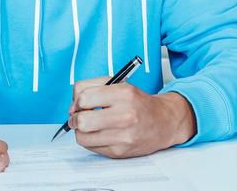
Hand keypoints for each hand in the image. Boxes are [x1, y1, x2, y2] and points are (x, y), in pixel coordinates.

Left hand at [69, 77, 195, 157]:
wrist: (163, 122)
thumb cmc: (138, 103)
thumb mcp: (120, 85)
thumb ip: (93, 87)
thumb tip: (73, 107)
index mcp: (124, 93)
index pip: (84, 97)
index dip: (77, 101)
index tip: (79, 103)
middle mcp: (125, 115)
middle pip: (82, 120)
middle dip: (75, 118)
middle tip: (78, 116)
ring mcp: (122, 136)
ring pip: (83, 137)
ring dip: (80, 131)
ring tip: (88, 126)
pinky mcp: (119, 151)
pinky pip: (91, 148)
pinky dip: (90, 140)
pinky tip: (99, 134)